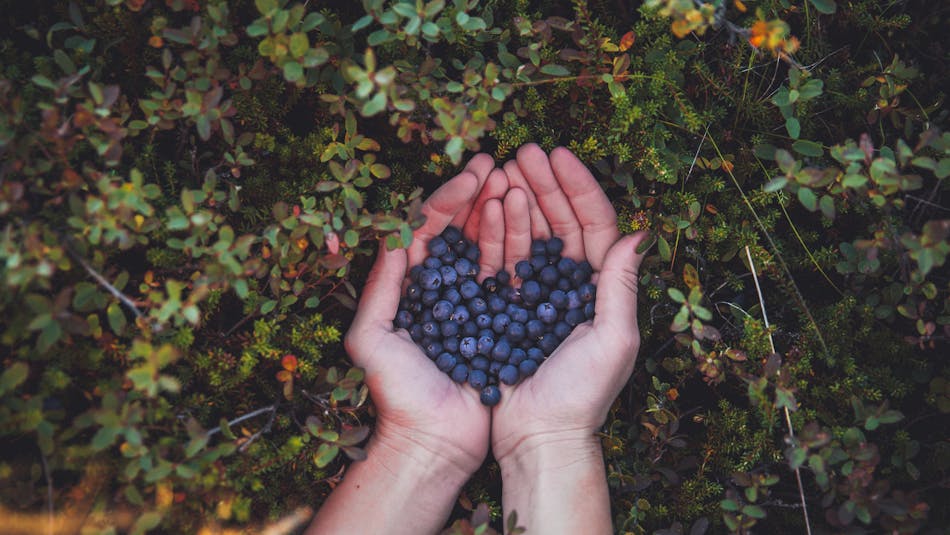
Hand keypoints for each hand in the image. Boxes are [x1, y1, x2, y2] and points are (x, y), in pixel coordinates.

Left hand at [348, 153, 503, 473]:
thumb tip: (392, 234)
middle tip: (503, 163)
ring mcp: (474, 304)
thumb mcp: (372, 338)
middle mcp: (443, 288)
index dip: (450, 195)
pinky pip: (512, 279)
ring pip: (490, 247)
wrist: (434, 443)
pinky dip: (523, 250)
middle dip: (480, 194)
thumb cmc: (398, 394)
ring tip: (521, 182)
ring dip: (503, 213)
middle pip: (462, 229)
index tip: (475, 170)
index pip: (428, 226)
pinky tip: (538, 226)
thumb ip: (380, 286)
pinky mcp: (501, 323)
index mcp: (411, 286)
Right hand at [486, 145, 647, 532]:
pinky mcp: (506, 307)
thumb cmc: (581, 395)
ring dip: (517, 200)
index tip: (559, 155)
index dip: (579, 187)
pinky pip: (502, 260)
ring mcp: (537, 294)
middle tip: (522, 151)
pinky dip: (495, 232)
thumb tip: (641, 232)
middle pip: (560, 221)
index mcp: (601, 288)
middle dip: (543, 184)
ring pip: (529, 235)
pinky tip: (484, 208)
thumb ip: (622, 286)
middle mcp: (570, 285)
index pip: (594, 224)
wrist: (537, 436)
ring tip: (500, 170)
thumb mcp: (613, 340)